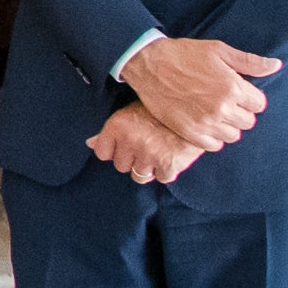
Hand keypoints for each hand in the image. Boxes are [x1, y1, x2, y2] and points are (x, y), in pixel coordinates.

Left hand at [88, 101, 204, 183]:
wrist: (197, 110)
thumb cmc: (161, 111)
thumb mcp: (133, 113)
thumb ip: (111, 131)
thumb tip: (90, 143)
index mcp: (117, 126)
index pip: (102, 152)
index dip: (114, 150)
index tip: (125, 145)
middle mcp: (130, 141)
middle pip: (120, 166)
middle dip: (132, 159)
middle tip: (146, 145)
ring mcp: (149, 155)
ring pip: (139, 175)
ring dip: (149, 166)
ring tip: (159, 150)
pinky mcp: (168, 166)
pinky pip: (161, 178)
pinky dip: (166, 170)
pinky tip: (172, 154)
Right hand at [119, 36, 273, 151]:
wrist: (148, 63)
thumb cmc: (184, 54)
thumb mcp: (219, 50)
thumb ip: (250, 62)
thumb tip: (276, 66)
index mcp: (233, 87)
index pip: (259, 104)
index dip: (250, 98)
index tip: (239, 93)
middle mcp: (222, 107)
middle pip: (248, 122)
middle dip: (241, 112)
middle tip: (226, 103)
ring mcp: (205, 122)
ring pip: (233, 136)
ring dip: (228, 126)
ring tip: (216, 114)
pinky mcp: (188, 131)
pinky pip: (213, 145)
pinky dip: (213, 138)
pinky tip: (206, 124)